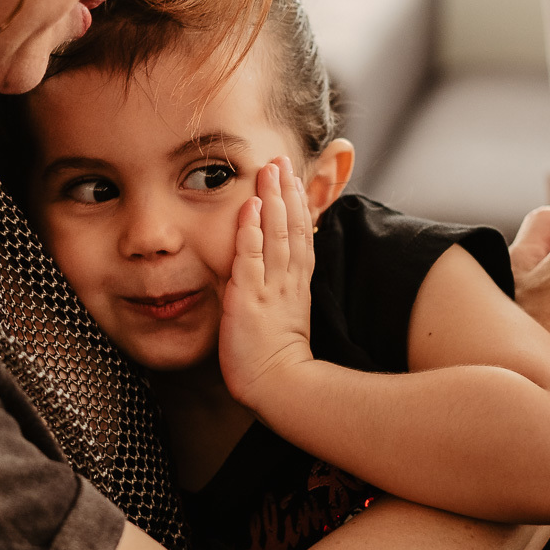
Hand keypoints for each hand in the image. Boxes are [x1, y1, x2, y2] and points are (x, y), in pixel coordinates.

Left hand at [219, 157, 314, 407]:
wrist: (282, 390)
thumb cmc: (278, 367)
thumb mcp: (285, 326)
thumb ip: (280, 302)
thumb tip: (275, 290)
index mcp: (296, 289)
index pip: (301, 239)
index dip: (298, 208)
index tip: (294, 181)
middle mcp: (287, 283)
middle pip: (292, 228)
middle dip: (287, 191)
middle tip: (282, 160)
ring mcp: (270, 288)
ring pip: (277, 234)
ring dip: (273, 199)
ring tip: (270, 169)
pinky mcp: (249, 298)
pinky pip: (251, 257)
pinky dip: (250, 229)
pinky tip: (249, 205)